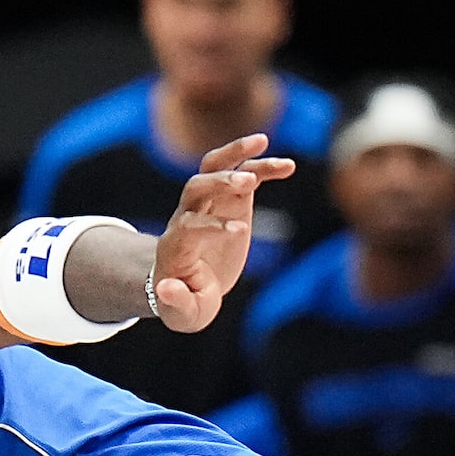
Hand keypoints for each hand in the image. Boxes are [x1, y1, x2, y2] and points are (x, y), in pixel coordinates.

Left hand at [147, 134, 294, 331]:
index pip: (189, 224)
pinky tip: (288, 166)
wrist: (186, 285)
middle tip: (247, 182)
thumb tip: (166, 288)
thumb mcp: (180, 313)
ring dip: (235, 152)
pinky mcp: (230, 200)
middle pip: (195, 186)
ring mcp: (209, 204)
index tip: (239, 232)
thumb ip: (175, 302)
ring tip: (263, 142)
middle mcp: (188, 216)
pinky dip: (263, 166)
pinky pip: (244, 174)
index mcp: (176, 245)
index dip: (212, 224)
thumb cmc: (184, 301)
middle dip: (219, 181)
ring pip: (214, 167)